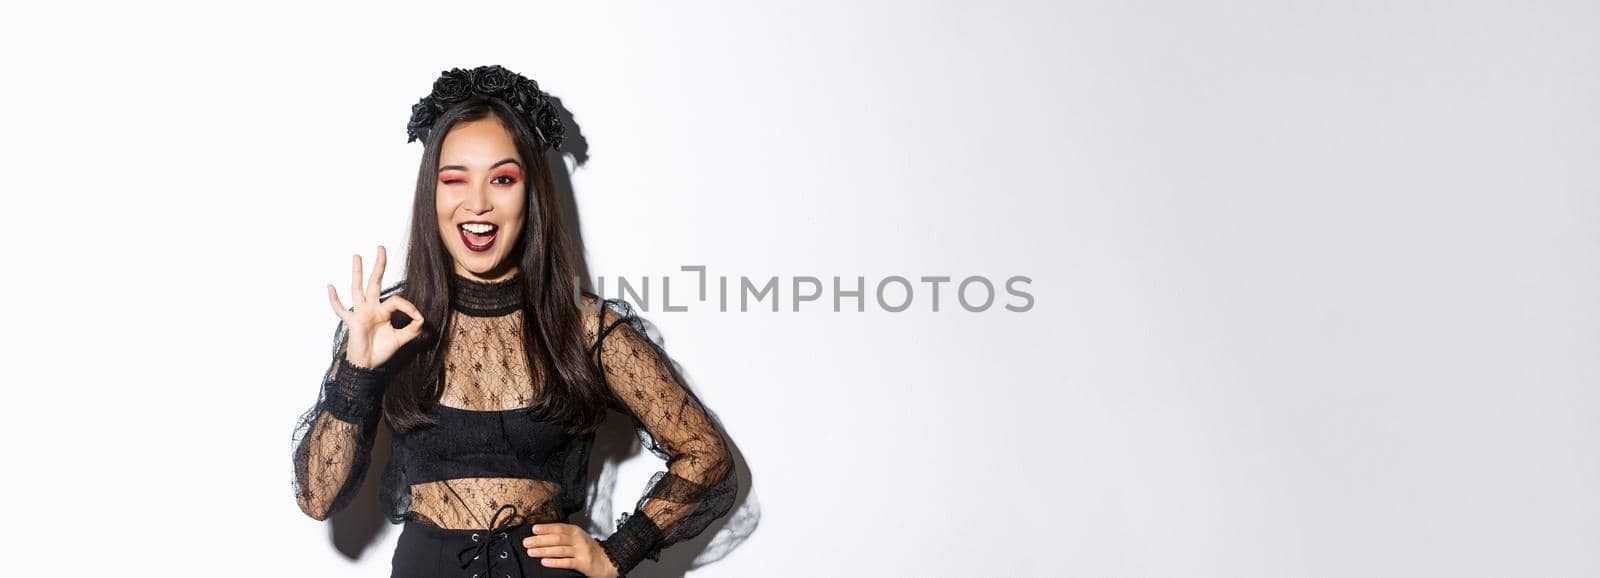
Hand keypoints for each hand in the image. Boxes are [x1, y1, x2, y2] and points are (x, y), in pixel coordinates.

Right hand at [326, 245, 424, 368]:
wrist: (367, 365)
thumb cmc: (381, 351)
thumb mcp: (401, 339)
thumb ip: (412, 329)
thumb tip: (421, 318)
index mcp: (383, 311)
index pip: (397, 299)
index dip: (409, 307)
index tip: (417, 317)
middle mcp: (371, 308)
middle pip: (375, 282)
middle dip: (379, 265)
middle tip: (381, 247)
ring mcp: (360, 313)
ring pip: (358, 289)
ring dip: (357, 273)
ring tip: (357, 256)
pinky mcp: (352, 322)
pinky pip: (341, 310)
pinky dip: (335, 300)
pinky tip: (330, 287)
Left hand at [523, 523, 619, 577]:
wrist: (608, 561)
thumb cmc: (589, 550)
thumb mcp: (578, 539)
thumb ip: (563, 536)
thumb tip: (542, 536)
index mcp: (576, 531)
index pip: (559, 527)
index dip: (546, 528)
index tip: (533, 529)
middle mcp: (579, 539)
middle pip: (557, 538)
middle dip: (541, 540)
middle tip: (527, 542)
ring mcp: (581, 551)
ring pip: (560, 550)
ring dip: (544, 550)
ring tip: (531, 552)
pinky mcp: (583, 563)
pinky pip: (567, 562)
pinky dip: (555, 562)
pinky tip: (545, 562)